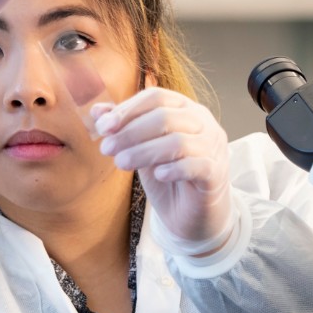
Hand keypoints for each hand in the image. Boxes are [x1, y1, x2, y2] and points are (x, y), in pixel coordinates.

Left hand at [93, 88, 233, 255]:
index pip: (157, 98)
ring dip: (144, 151)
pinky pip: (197, 165)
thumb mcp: (140, 149)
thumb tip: (96, 111)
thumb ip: (123, 128)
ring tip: (121, 163)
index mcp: (184, 109)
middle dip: (130, 132)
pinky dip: (174, 168)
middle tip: (106, 149)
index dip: (128, 110)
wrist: (193, 215)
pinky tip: (158, 175)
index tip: (103, 127)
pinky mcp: (216, 173)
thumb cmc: (168, 175)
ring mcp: (213, 147)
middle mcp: (203, 123)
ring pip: (178, 141)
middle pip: (165, 117)